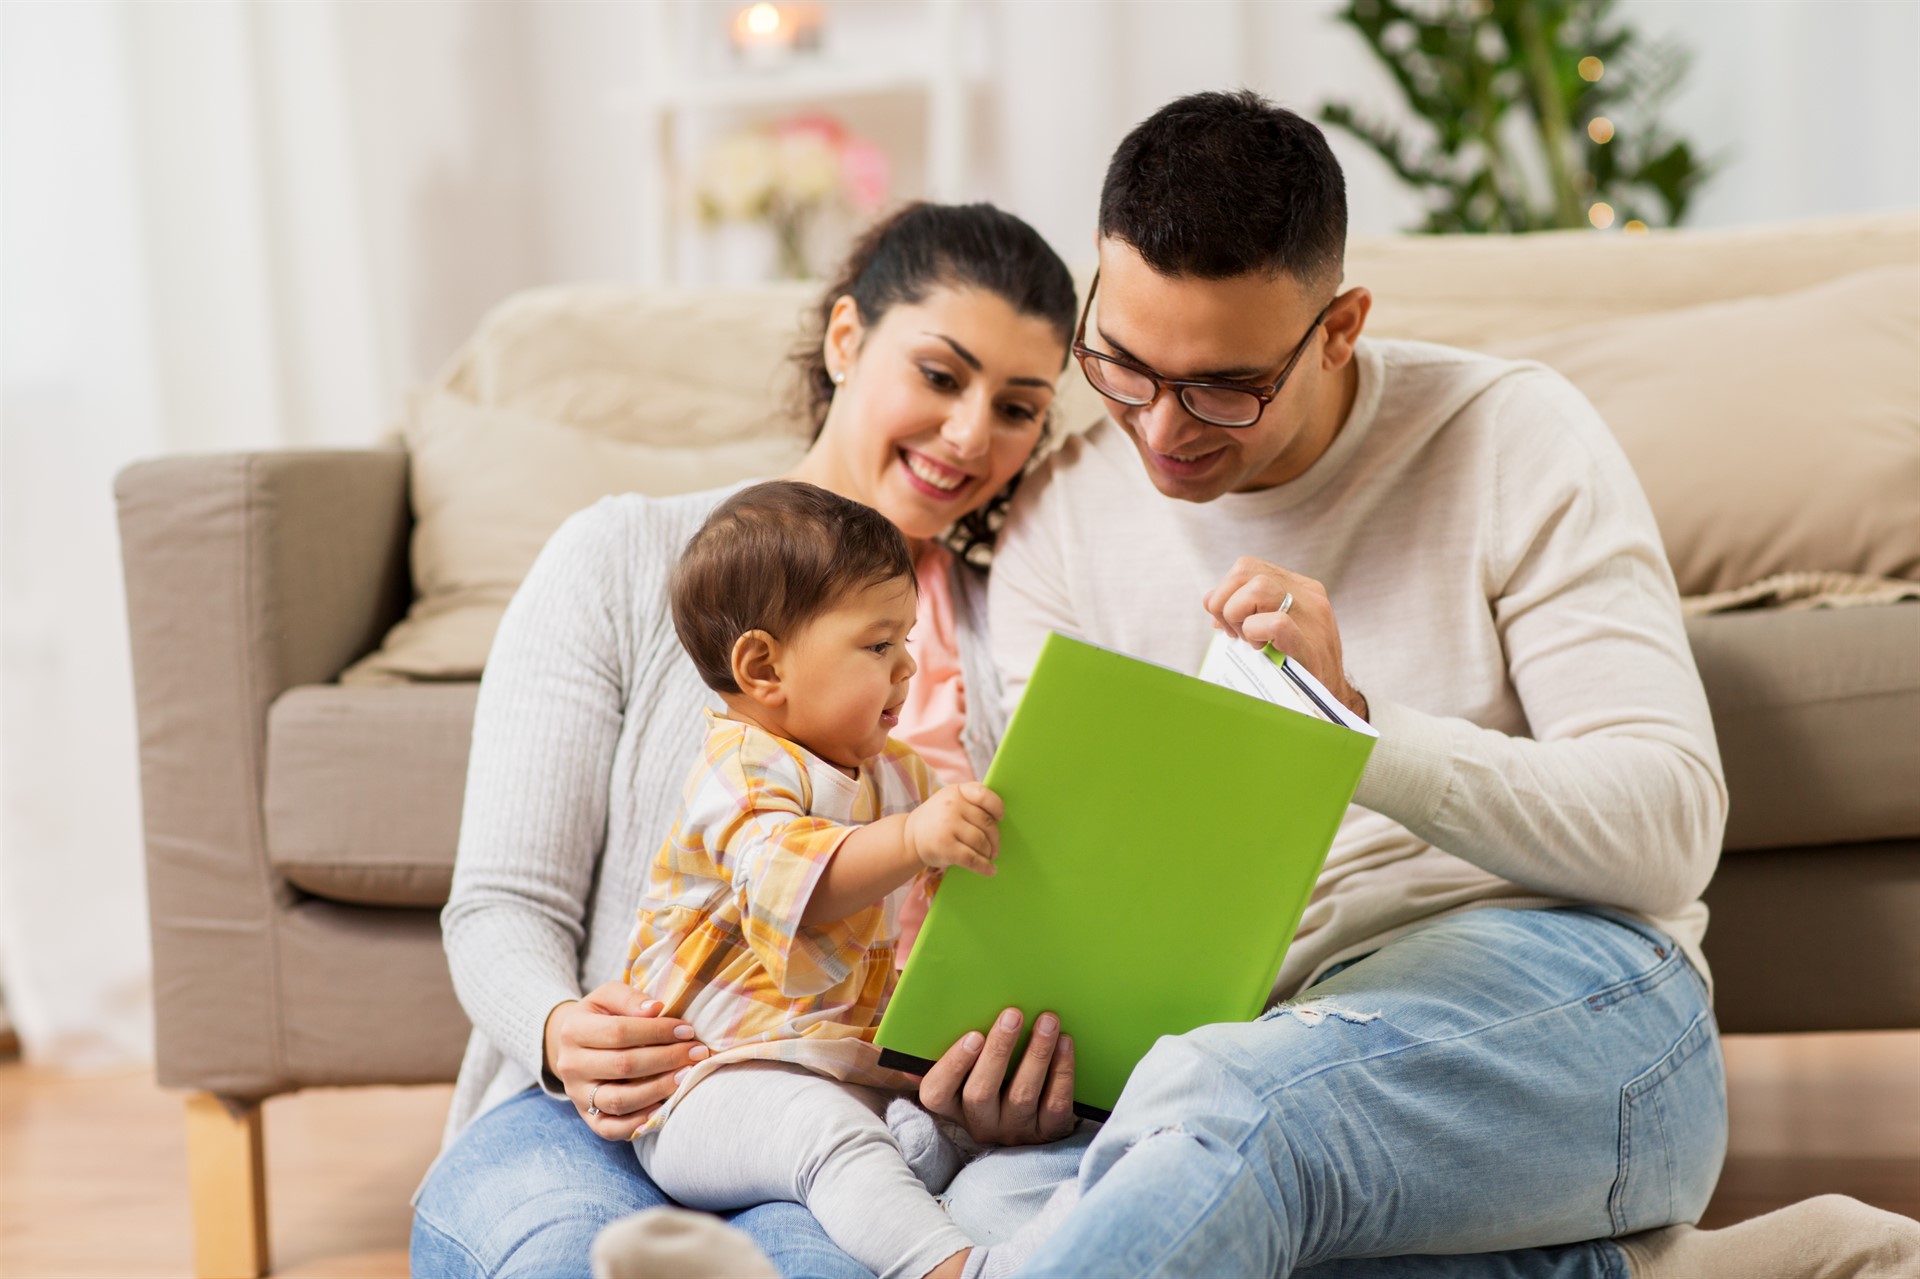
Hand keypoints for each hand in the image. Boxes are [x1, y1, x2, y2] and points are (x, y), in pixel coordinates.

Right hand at [543, 979, 710, 1139]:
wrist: (573, 1047)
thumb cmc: (600, 1017)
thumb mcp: (607, 997)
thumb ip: (630, 999)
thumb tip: (657, 1009)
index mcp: (573, 1030)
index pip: (619, 1032)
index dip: (656, 1031)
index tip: (686, 1030)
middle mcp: (571, 1066)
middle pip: (623, 1066)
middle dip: (666, 1059)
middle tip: (696, 1052)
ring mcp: (578, 1096)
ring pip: (619, 1100)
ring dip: (658, 1089)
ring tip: (685, 1076)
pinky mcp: (587, 1118)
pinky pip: (612, 1129)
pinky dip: (639, 1122)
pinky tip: (663, 1107)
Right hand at [904, 783, 1002, 877]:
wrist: (908, 838)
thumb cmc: (937, 820)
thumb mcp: (949, 801)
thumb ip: (971, 803)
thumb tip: (1000, 822)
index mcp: (956, 791)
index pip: (983, 794)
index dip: (997, 807)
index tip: (1001, 817)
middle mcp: (951, 805)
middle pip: (986, 823)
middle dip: (995, 838)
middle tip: (995, 849)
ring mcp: (947, 826)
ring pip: (981, 841)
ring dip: (988, 852)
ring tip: (987, 856)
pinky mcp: (945, 847)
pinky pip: (972, 858)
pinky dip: (984, 867)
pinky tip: (990, 870)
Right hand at [918, 1007, 1076, 1146]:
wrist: (1039, 1120)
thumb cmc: (995, 1080)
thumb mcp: (966, 1075)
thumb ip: (942, 1057)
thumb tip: (918, 1041)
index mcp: (953, 1106)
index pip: (937, 1094)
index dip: (952, 1066)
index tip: (973, 1035)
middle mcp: (982, 1124)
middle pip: (981, 1093)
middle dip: (998, 1050)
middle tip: (1013, 1014)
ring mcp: (1015, 1131)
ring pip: (1022, 1095)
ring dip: (1036, 1054)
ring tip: (1047, 1020)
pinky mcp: (1049, 1132)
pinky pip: (1055, 1103)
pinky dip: (1062, 1071)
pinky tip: (1065, 1043)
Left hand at [1203, 556, 1368, 720]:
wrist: (1328, 700)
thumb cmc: (1294, 665)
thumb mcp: (1271, 630)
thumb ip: (1246, 609)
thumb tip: (1210, 600)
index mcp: (1299, 588)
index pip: (1247, 567)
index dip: (1225, 591)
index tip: (1227, 621)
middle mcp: (1308, 595)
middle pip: (1246, 570)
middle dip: (1225, 601)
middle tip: (1232, 632)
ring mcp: (1312, 617)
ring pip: (1258, 588)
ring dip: (1238, 616)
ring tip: (1248, 640)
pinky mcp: (1311, 643)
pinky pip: (1275, 623)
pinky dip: (1255, 633)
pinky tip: (1260, 649)